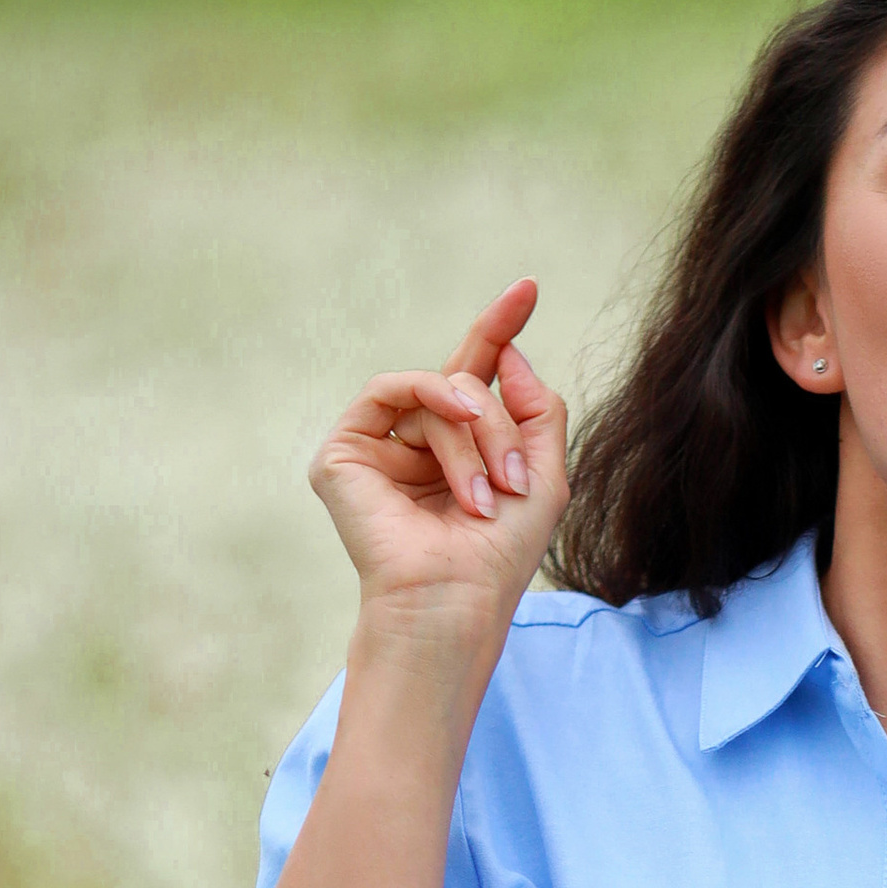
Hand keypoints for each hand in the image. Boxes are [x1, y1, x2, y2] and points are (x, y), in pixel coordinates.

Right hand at [308, 278, 568, 638]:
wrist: (455, 600)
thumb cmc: (498, 557)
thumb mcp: (544, 478)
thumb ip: (537, 411)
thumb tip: (509, 354)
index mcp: (456, 452)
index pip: (474, 376)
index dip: (498, 330)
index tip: (528, 287)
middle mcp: (413, 444)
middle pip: (464, 382)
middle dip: (499, 425)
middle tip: (514, 484)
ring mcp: (376, 446)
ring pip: (438, 391)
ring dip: (475, 436)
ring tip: (486, 495)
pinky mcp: (343, 453)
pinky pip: (395, 389)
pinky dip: (435, 405)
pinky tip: (456, 439)